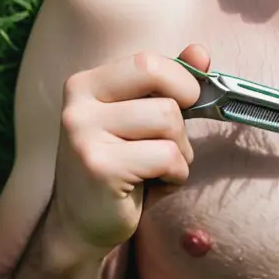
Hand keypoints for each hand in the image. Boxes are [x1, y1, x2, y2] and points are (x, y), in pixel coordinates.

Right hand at [51, 43, 208, 254]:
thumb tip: (200, 52)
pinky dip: (174, 175)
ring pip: (169, 120)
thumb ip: (168, 82)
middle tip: (170, 140)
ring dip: (179, 150)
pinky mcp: (99, 168)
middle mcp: (78, 105)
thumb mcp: (141, 118)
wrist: (79, 226)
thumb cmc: (119, 166)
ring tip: (155, 167)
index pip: (147, 62)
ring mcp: (83, 136)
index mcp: (85, 84)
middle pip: (160, 83)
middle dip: (181, 115)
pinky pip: (168, 157)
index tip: (184, 103)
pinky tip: (149, 186)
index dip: (180, 81)